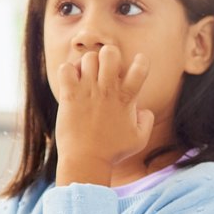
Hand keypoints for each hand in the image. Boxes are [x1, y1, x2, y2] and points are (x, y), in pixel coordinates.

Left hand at [52, 44, 152, 185]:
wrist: (86, 161)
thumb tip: (142, 109)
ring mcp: (87, 91)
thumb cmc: (113, 152)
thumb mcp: (139, 139)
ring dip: (88, 64)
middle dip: (110, 56)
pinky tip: (72, 82)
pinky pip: (66, 68)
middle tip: (105, 70)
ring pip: (88, 58)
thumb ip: (147, 121)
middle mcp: (108, 90)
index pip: (141, 67)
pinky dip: (69, 71)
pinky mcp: (69, 96)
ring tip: (86, 77)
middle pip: (110, 52)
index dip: (141, 62)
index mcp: (126, 98)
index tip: (134, 69)